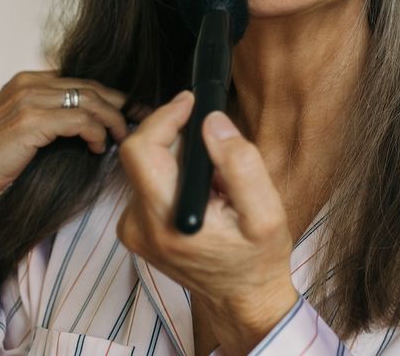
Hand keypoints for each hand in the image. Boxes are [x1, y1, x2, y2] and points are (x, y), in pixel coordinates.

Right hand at [0, 70, 147, 212]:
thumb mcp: (23, 128)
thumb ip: (49, 116)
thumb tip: (87, 122)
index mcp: (27, 80)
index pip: (82, 81)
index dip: (111, 96)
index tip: (132, 112)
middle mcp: (29, 84)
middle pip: (92, 87)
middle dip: (121, 105)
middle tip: (140, 122)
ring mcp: (29, 100)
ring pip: (91, 101)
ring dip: (113, 121)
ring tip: (120, 138)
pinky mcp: (30, 121)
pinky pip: (80, 120)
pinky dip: (96, 133)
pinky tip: (98, 147)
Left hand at [116, 91, 298, 354]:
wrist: (241, 298)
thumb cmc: (257, 260)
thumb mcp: (266, 214)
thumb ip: (240, 164)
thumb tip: (212, 122)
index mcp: (167, 222)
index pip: (141, 150)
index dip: (164, 117)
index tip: (191, 102)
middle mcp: (139, 225)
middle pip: (142, 153)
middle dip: (180, 140)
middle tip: (219, 154)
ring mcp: (133, 228)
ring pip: (147, 165)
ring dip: (180, 159)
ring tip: (217, 184)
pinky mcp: (135, 227)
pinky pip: (149, 181)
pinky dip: (175, 176)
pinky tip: (203, 195)